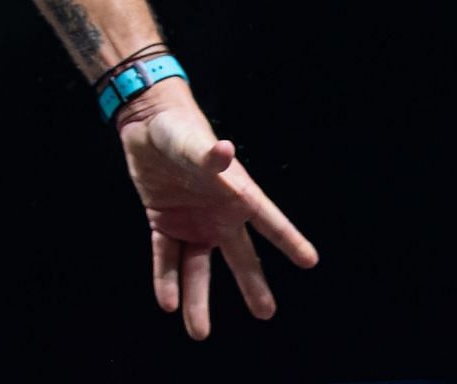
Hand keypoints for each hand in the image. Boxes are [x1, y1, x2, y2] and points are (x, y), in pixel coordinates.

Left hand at [114, 81, 318, 339]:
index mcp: (235, 193)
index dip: (289, 239)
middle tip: (266, 313)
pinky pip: (166, 257)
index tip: (310, 261)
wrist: (146, 123)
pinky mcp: (164, 223)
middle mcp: (218, 214)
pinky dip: (165, 279)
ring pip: (198, 267)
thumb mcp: (192, 142)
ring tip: (199, 332)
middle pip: (238, 255)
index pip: (268, 220)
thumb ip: (208, 154)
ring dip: (197, 298)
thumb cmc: (178, 129)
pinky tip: (168, 302)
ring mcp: (192, 222)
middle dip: (251, 284)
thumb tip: (225, 150)